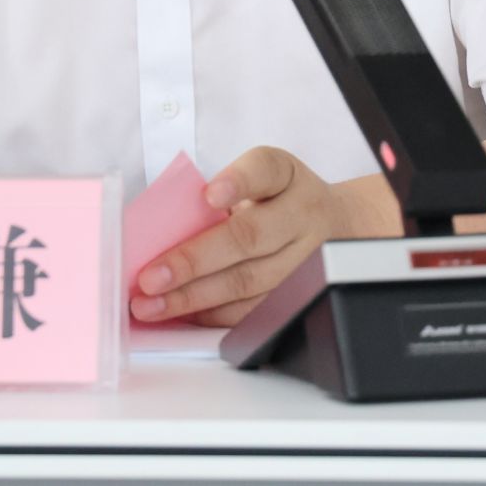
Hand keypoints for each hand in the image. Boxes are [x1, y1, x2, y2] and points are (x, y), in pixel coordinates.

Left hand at [128, 147, 371, 327]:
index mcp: (286, 177)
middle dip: (194, 260)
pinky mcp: (296, 294)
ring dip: (194, 297)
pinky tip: (179, 313)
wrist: (335, 225)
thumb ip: (218, 193)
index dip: (237, 182)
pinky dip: (211, 314)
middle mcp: (300, 216)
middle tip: (151, 276)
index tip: (209, 195)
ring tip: (152, 303)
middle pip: (249, 238)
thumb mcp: (257, 178)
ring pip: (248, 282)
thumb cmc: (276, 198)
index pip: (265, 170)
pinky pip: (251, 310)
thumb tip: (159, 230)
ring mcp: (303, 259)